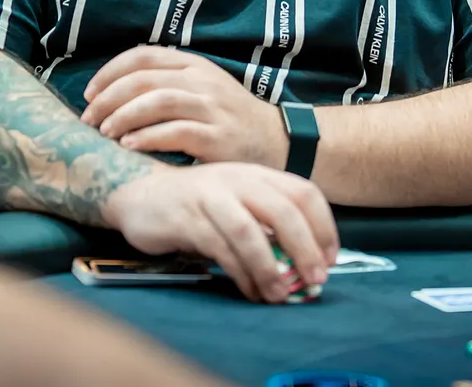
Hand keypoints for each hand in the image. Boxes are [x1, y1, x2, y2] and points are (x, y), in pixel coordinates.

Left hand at [82, 46, 287, 167]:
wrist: (278, 141)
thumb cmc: (229, 118)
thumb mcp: (203, 87)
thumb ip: (168, 82)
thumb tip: (114, 91)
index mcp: (194, 64)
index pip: (143, 55)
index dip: (110, 72)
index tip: (89, 93)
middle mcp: (202, 81)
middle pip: (144, 78)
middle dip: (109, 98)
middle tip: (88, 118)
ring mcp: (212, 108)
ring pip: (157, 101)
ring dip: (124, 116)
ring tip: (105, 132)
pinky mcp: (218, 137)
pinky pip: (177, 132)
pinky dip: (148, 137)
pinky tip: (130, 146)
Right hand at [102, 162, 338, 303]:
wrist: (141, 195)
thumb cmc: (198, 204)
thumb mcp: (237, 202)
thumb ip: (267, 223)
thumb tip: (305, 263)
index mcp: (257, 174)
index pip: (304, 192)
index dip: (324, 226)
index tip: (330, 259)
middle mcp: (238, 179)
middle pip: (284, 210)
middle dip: (305, 248)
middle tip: (315, 280)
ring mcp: (211, 197)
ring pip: (251, 232)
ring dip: (271, 268)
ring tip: (280, 295)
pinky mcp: (187, 218)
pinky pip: (221, 249)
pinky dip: (241, 273)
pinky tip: (250, 291)